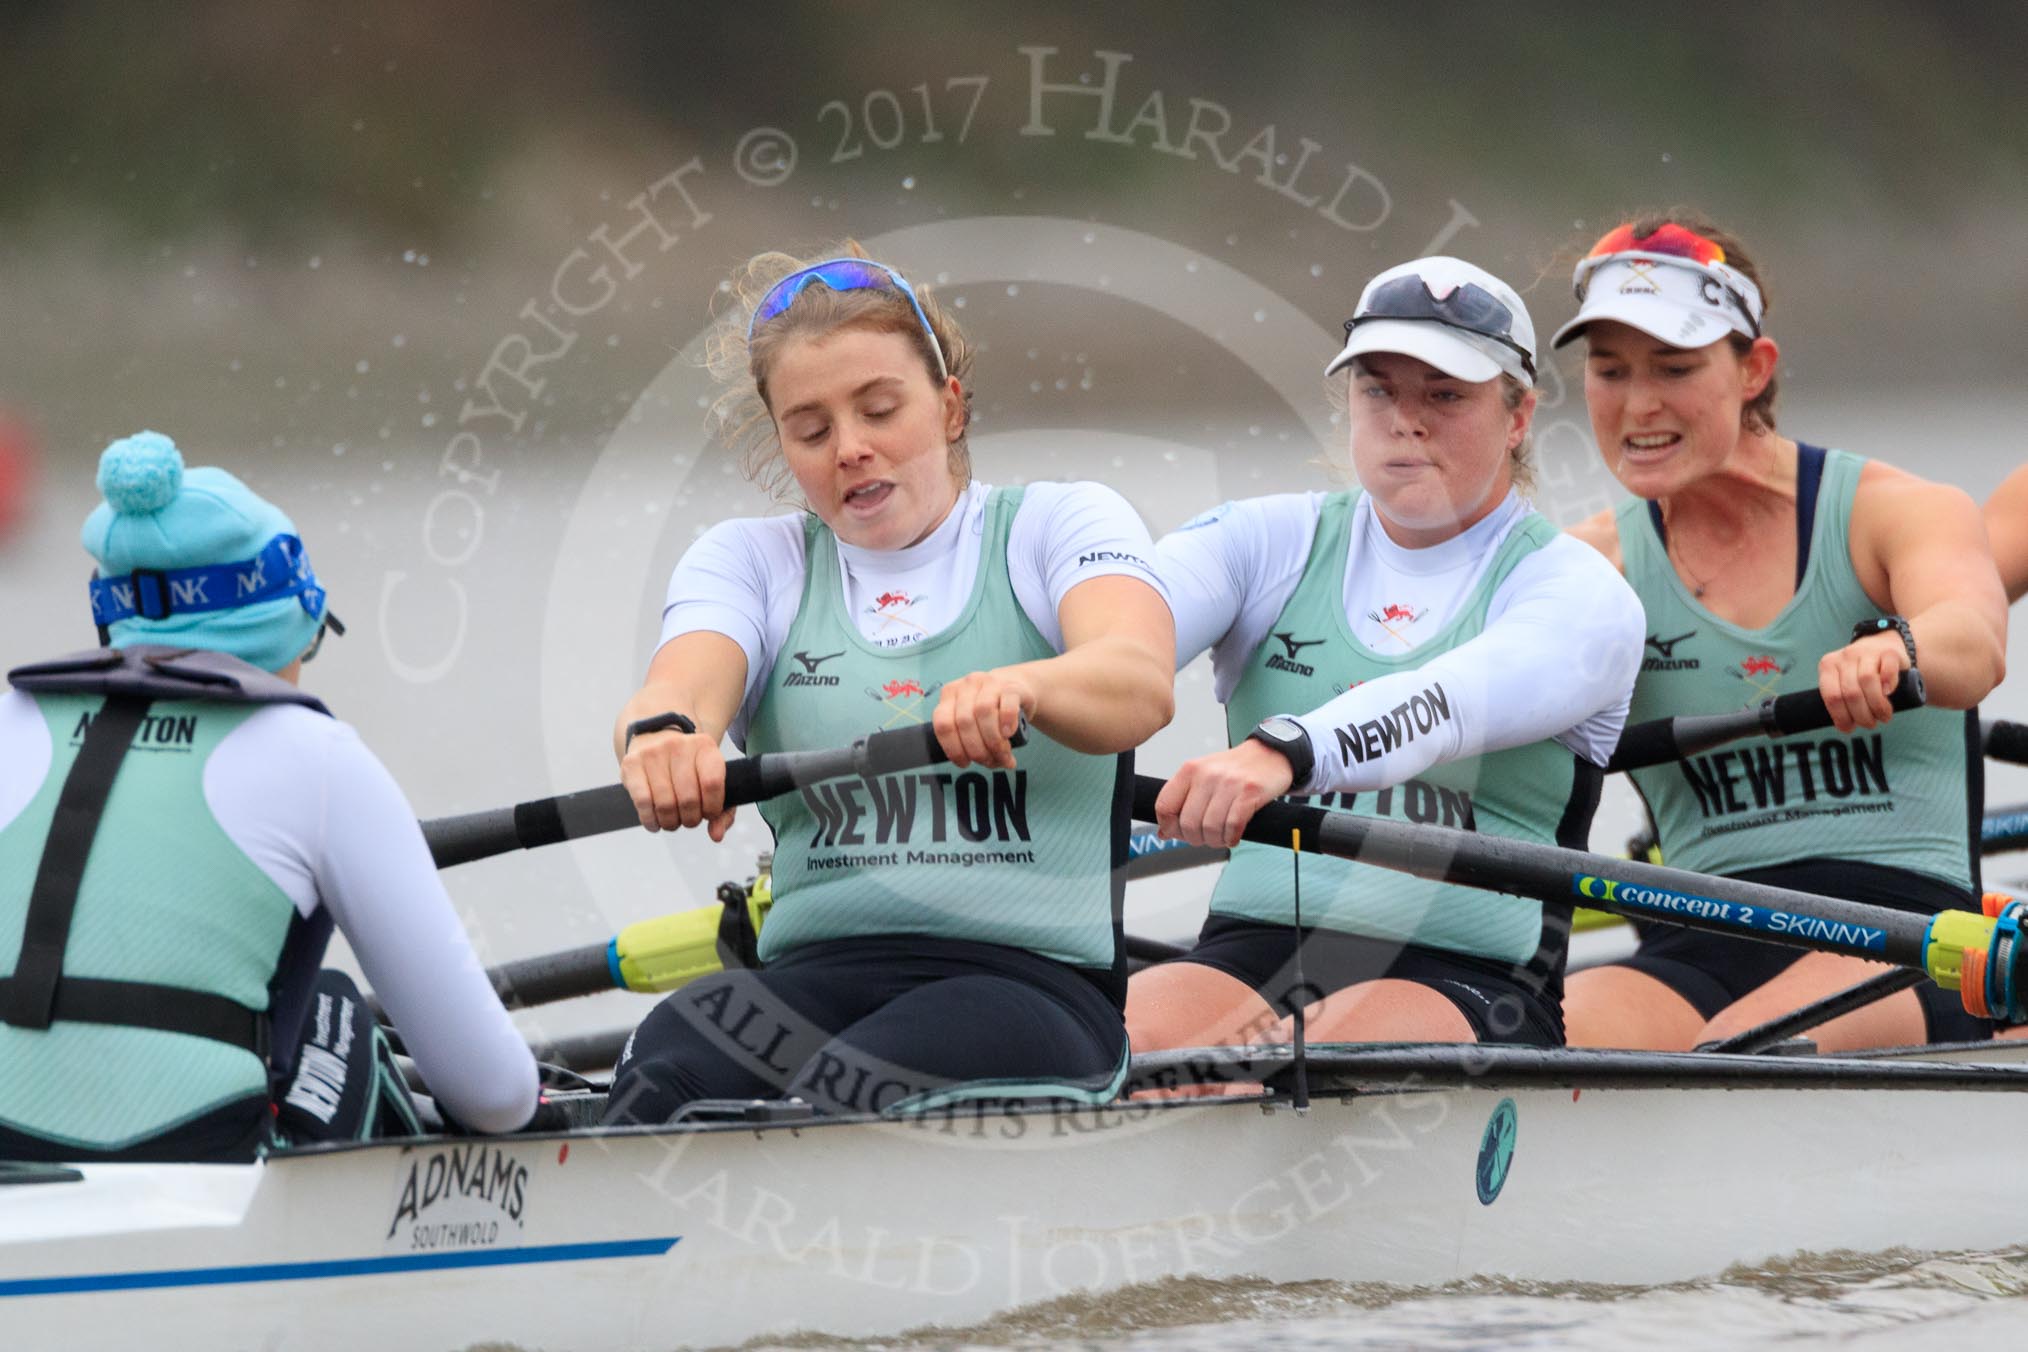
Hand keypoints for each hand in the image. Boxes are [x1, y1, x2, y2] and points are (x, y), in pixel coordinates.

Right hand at [620, 729, 734, 839]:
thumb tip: (716, 835)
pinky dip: (650, 820)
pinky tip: (655, 823)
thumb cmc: (688, 768)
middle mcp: (679, 746)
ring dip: (671, 822)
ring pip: (665, 804)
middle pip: (688, 798)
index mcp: (705, 746)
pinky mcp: (632, 764)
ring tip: (673, 821)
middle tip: (689, 820)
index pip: (712, 784)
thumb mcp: (712, 781)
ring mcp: (653, 753)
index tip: (709, 813)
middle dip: (691, 819)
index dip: (712, 807)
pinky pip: (642, 802)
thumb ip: (723, 811)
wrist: (655, 738)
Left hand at [932, 669, 1036, 769]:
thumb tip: (980, 763)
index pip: (943, 724)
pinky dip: (1007, 723)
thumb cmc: (992, 709)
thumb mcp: (973, 719)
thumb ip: (968, 739)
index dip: (953, 749)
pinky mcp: (1011, 686)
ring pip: (984, 712)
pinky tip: (1008, 734)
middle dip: (978, 750)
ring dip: (994, 741)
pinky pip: (1007, 704)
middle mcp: (966, 686)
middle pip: (964, 722)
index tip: (965, 763)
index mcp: (949, 695)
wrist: (1018, 686)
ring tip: (1003, 755)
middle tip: (990, 762)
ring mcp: (989, 683)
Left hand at [1154, 740, 1295, 847]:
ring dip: (1215, 841)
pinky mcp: (1250, 792)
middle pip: (1188, 823)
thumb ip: (1182, 801)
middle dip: (1196, 839)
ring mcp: (1229, 783)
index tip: (1178, 833)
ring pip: (1210, 828)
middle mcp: (1206, 774)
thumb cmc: (1235, 770)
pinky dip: (1231, 837)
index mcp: (1190, 770)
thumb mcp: (1202, 777)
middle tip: (1205, 838)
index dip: (1169, 827)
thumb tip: (1164, 832)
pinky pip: (1232, 826)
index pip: (1164, 806)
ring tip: (1221, 838)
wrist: (1270, 754)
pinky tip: (1233, 836)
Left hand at [1817, 634, 1908, 732]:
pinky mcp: (1889, 652)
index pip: (1831, 696)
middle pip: (1850, 692)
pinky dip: (1889, 683)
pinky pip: (1887, 669)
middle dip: (1861, 715)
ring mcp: (1867, 652)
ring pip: (1867, 681)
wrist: (1886, 645)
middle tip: (1870, 724)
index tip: (1850, 728)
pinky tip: (1889, 693)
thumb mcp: (1844, 681)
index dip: (1841, 716)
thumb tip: (1844, 727)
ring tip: (1883, 716)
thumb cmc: (1861, 672)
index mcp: (1828, 666)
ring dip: (1877, 705)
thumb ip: (1840, 698)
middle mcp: (1845, 657)